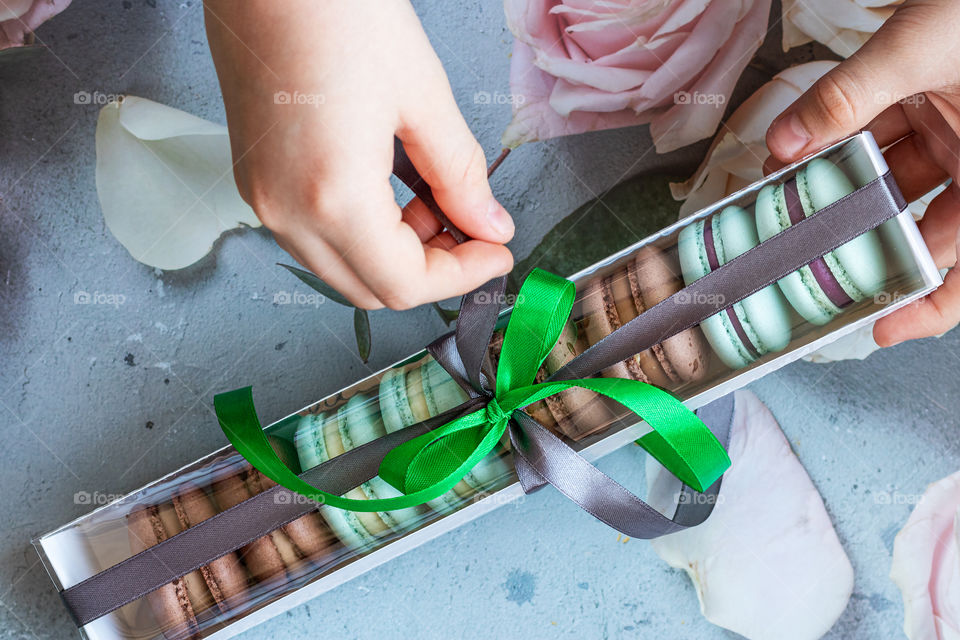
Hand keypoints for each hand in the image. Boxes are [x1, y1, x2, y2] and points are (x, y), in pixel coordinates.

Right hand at [203, 0, 513, 309]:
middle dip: (431, 270)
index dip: (463, 276)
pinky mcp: (256, 179)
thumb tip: (489, 223)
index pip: (405, 284)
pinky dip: (362, 232)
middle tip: (471, 231)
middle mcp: (287, 211)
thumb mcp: (422, 96)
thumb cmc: (333, 10)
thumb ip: (461, 174)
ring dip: (396, 253)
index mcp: (332, 197)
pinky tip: (392, 190)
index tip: (495, 252)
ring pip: (342, 267)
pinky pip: (316, 235)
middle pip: (371, 289)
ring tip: (434, 199)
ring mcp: (264, 199)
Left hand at [764, 0, 959, 345]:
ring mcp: (955, 132)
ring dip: (840, 187)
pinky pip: (883, 137)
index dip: (934, 306)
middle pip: (923, 226)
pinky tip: (800, 150)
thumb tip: (787, 142)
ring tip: (790, 199)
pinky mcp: (930, 105)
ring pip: (892, 181)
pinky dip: (843, 143)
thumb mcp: (922, 48)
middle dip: (861, 238)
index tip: (883, 329)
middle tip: (807, 257)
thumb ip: (852, 95)